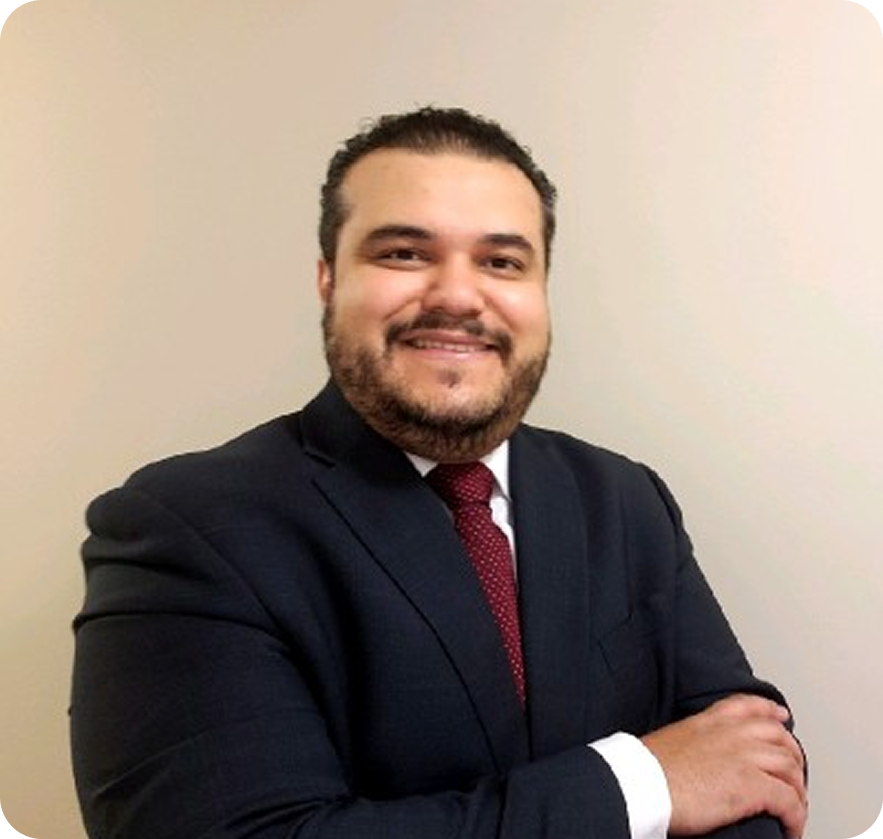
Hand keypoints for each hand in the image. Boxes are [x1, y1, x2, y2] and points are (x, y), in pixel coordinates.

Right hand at [641, 694, 806, 837]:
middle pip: (779, 737)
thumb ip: (694, 740)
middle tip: (794, 776)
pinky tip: (791, 827)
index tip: (781, 716)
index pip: (748, 706)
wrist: (642, 783)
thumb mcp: (673, 740)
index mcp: (709, 721)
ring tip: (794, 810)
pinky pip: (789, 801)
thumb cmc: (649, 769)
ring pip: (790, 768)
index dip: (770, 711)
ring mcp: (744, 757)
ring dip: (797, 792)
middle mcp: (732, 734)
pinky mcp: (751, 786)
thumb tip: (699, 759)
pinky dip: (796, 816)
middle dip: (793, 757)